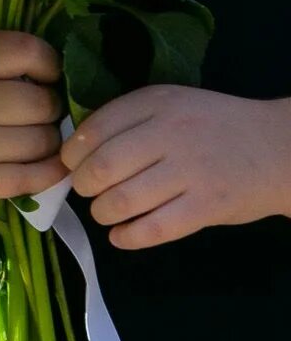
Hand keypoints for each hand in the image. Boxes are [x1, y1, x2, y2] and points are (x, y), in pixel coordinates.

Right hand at [0, 32, 67, 202]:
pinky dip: (52, 170)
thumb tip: (50, 68)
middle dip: (48, 105)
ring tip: (32, 134)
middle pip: (42, 102)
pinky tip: (51, 163)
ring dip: (48, 138)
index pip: (27, 53)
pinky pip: (35, 176)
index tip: (44, 74)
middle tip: (36, 108)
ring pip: (44, 140)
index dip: (48, 63)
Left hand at [62, 85, 290, 248]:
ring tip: (105, 211)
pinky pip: (155, 229)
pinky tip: (120, 236)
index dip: (72, 152)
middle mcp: (171, 134)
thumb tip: (76, 147)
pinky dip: (128, 237)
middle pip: (103, 167)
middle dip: (83, 184)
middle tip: (86, 189)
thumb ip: (128, 118)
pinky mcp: (208, 206)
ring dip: (102, 211)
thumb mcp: (170, 104)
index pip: (95, 129)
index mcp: (156, 103)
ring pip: (123, 200)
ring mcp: (191, 172)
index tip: (70, 163)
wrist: (278, 147)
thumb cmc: (213, 126)